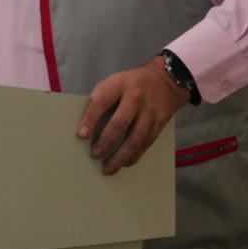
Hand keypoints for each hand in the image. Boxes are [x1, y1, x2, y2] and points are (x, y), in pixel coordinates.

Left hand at [76, 55, 186, 174]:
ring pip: (134, 138)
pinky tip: (124, 163)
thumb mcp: (114, 82)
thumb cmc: (132, 84)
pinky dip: (134, 156)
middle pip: (119, 123)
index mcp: (119, 84)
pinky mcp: (159, 124)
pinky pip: (145, 144)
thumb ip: (101, 99)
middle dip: (105, 141)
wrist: (166, 80)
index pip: (101, 101)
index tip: (81, 135)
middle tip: (95, 154)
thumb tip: (85, 125)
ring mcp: (149, 112)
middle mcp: (135, 97)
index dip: (90, 119)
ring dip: (120, 156)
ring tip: (108, 168)